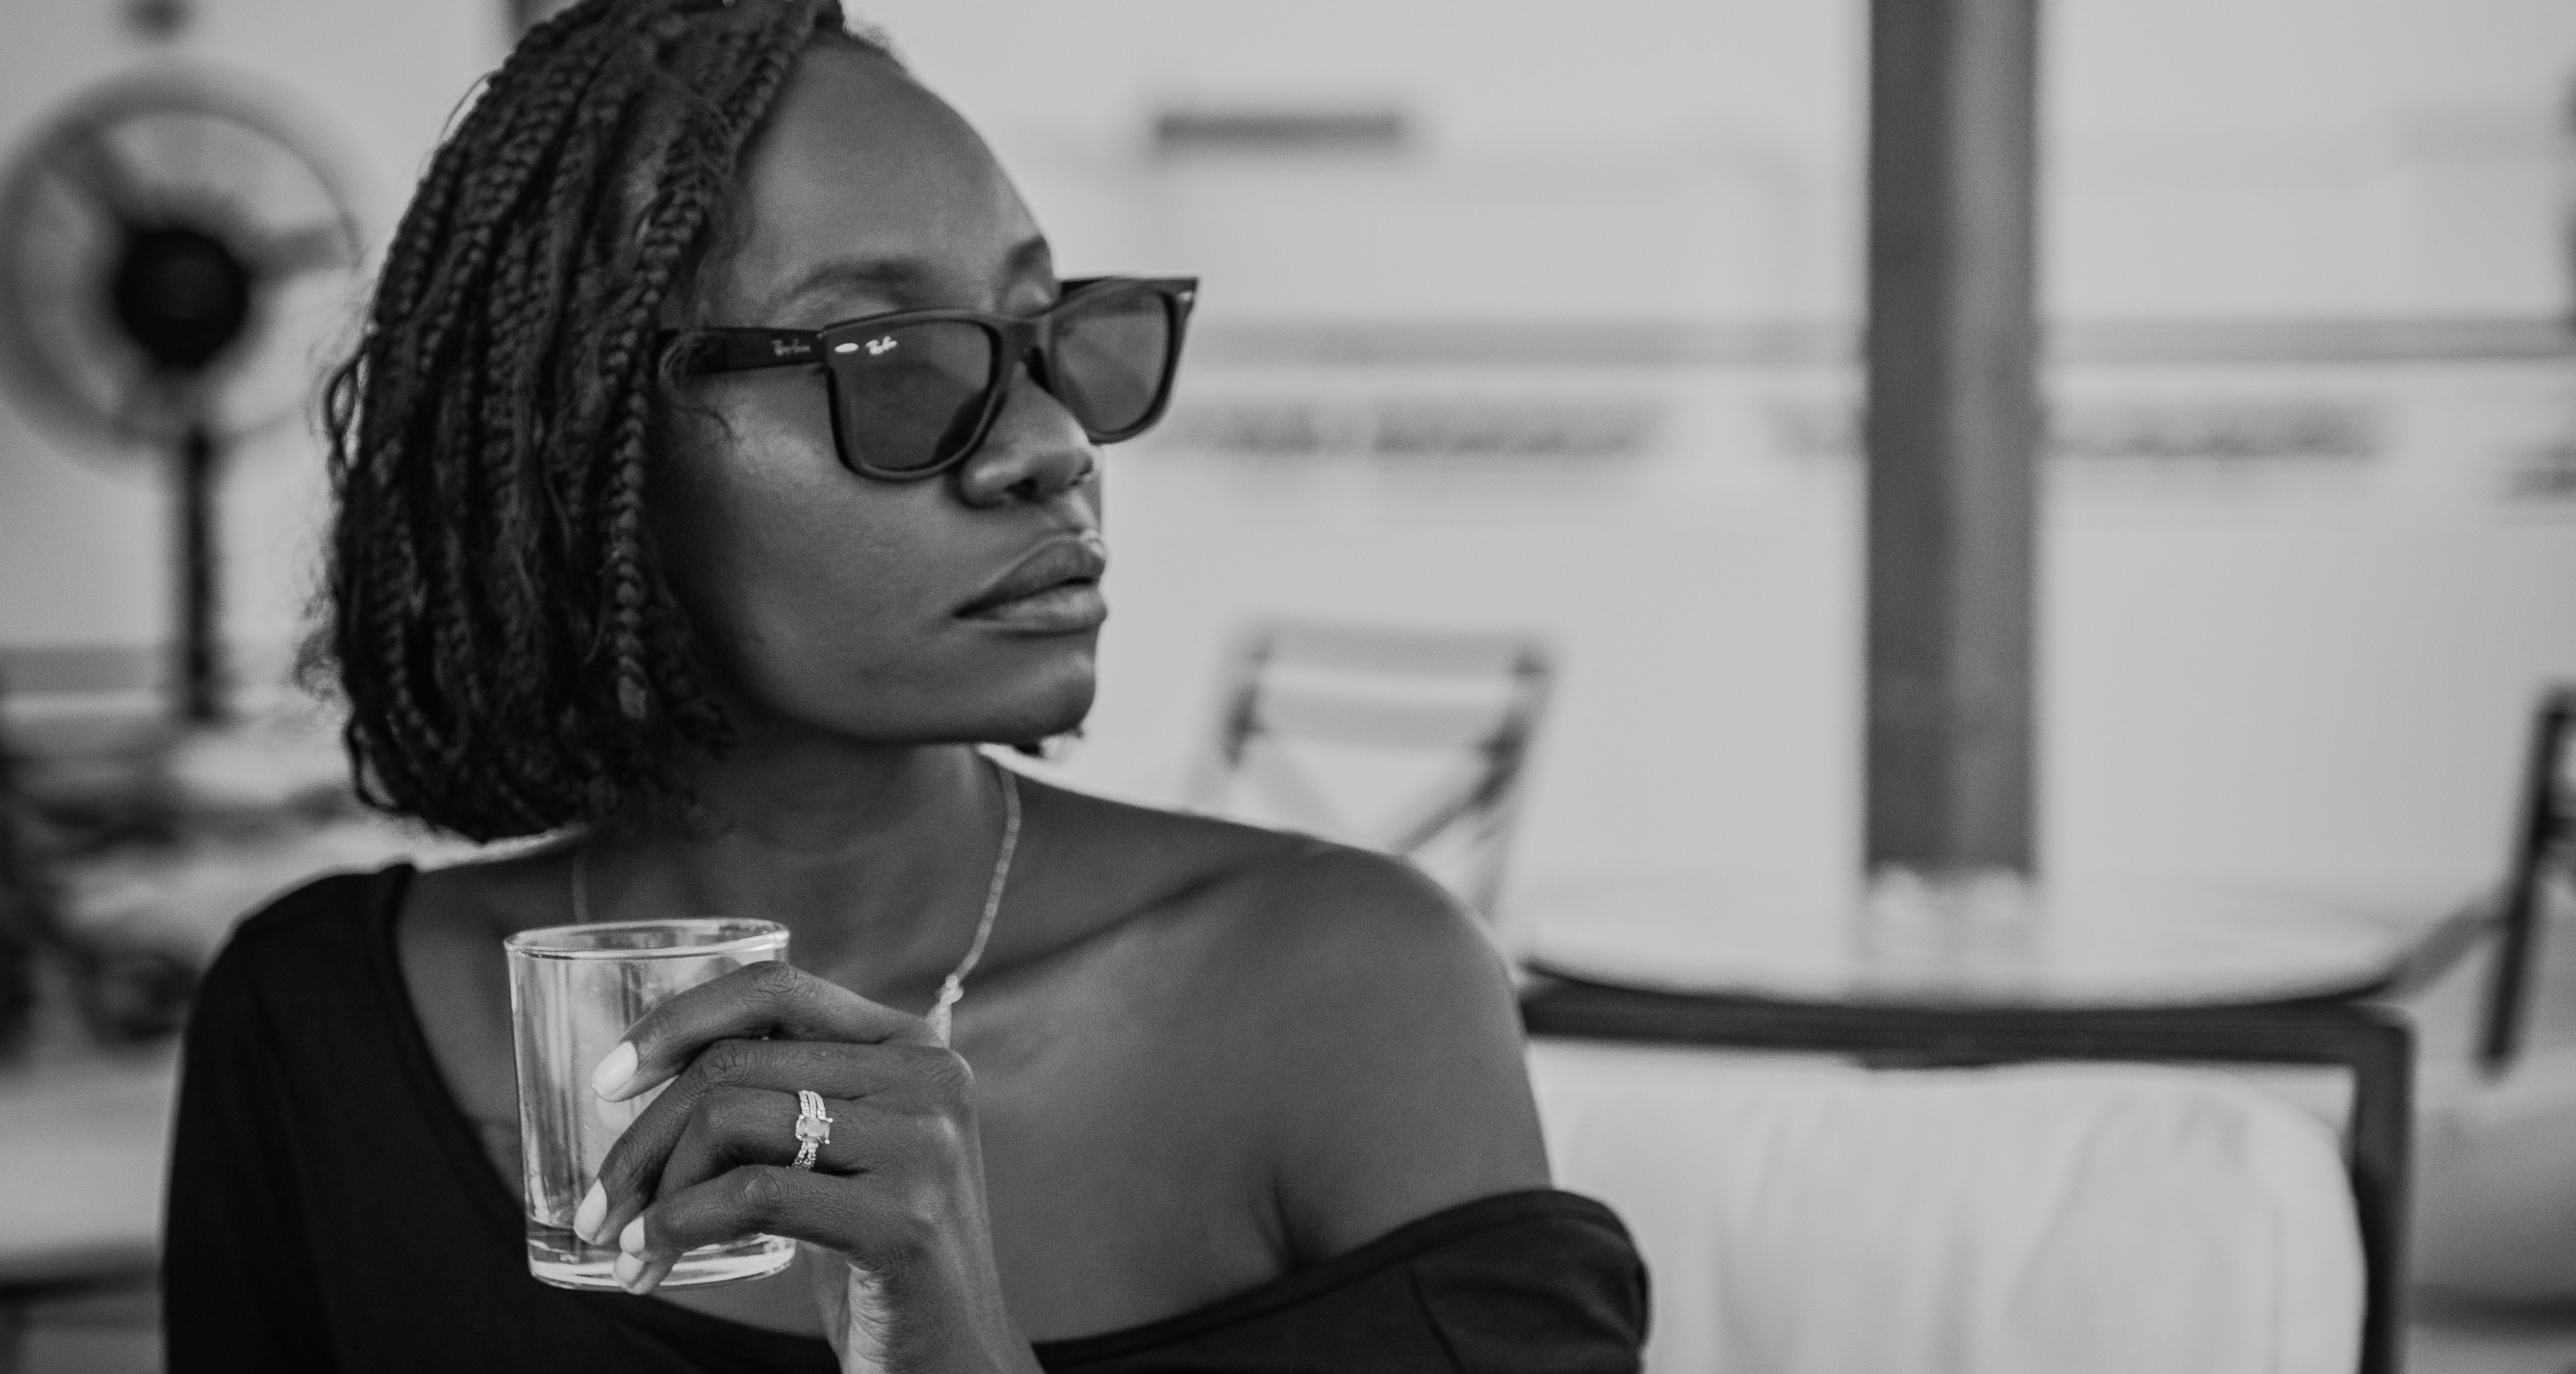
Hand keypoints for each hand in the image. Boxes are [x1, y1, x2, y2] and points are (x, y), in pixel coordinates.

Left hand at [573, 961, 1034, 1373]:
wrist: (952, 1355)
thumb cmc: (876, 1253)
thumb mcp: (844, 1151)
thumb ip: (792, 1093)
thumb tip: (655, 1066)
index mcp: (912, 1045)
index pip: (774, 987)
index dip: (676, 1022)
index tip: (607, 1082)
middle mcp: (928, 1078)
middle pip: (736, 1063)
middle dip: (642, 1138)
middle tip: (596, 1205)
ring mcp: (922, 1146)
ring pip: (734, 1119)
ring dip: (652, 1189)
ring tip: (623, 1243)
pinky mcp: (904, 1219)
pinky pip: (753, 1196)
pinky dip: (680, 1224)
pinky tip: (653, 1258)